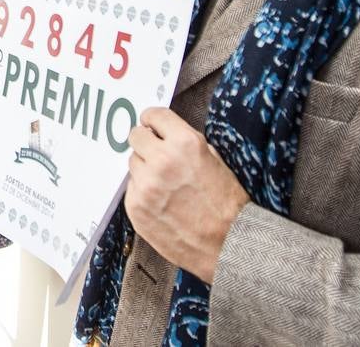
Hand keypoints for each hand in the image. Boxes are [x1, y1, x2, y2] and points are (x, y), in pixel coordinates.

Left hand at [125, 107, 248, 283]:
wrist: (228, 244)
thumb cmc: (226, 203)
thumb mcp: (213, 159)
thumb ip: (184, 142)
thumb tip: (162, 133)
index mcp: (185, 143)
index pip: (154, 115)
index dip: (154, 121)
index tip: (153, 125)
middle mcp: (162, 161)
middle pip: (135, 136)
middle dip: (146, 143)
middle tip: (157, 154)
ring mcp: (146, 186)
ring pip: (132, 163)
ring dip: (144, 169)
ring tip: (166, 185)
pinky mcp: (136, 207)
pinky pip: (131, 188)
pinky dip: (143, 192)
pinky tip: (162, 202)